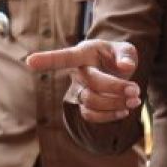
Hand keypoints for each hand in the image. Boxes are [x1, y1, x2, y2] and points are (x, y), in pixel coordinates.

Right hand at [26, 40, 141, 123]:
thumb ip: (126, 55)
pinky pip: (91, 116)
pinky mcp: (83, 105)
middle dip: (116, 89)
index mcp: (83, 53)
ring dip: (116, 104)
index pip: (64, 57)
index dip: (47, 59)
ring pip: (91, 103)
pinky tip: (124, 110)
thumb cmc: (116, 55)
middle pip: (91, 85)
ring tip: (135, 100)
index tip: (30, 61)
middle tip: (137, 90)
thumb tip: (126, 68)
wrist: (115, 68)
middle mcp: (76, 73)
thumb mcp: (125, 49)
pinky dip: (110, 116)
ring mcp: (78, 90)